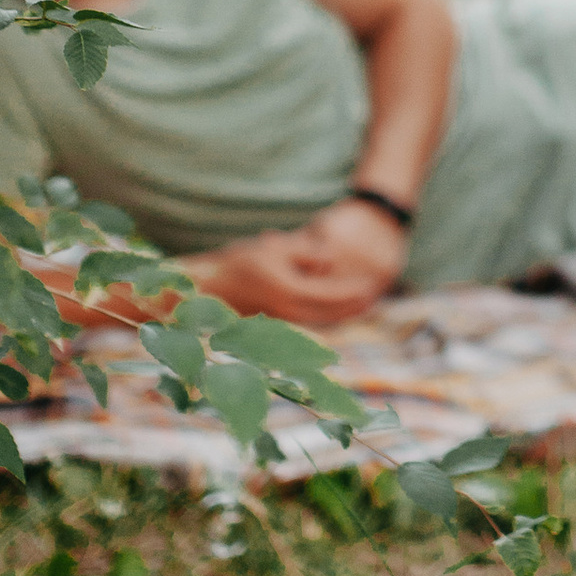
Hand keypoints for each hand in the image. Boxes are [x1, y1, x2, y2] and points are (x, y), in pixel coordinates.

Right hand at [194, 196, 406, 328]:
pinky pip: (307, 321)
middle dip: (354, 305)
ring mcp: (281, 322)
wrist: (202, 290)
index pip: (333, 295)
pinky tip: (330, 306)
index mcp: (291, 293)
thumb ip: (306, 253)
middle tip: (373, 294)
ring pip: (321, 319)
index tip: (373, 284)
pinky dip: (324, 314)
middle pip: (332, 313)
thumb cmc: (237, 264)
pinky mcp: (273, 326)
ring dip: (341, 311)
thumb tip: (331, 261)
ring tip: (358, 300)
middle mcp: (289, 313)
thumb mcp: (274, 249)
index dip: (355, 290)